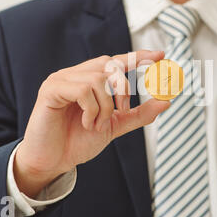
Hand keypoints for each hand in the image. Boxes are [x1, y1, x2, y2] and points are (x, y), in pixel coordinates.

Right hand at [13, 50, 168, 197]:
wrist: (54, 161)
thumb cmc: (79, 141)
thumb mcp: (115, 126)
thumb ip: (138, 114)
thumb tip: (165, 101)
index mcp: (89, 80)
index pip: (116, 60)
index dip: (138, 56)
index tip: (160, 54)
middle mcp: (76, 74)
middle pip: (110, 64)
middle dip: (123, 88)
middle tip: (123, 110)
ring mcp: (62, 79)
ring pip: (98, 79)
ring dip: (106, 107)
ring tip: (97, 125)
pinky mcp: (51, 89)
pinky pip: (83, 89)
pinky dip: (92, 110)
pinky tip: (87, 123)